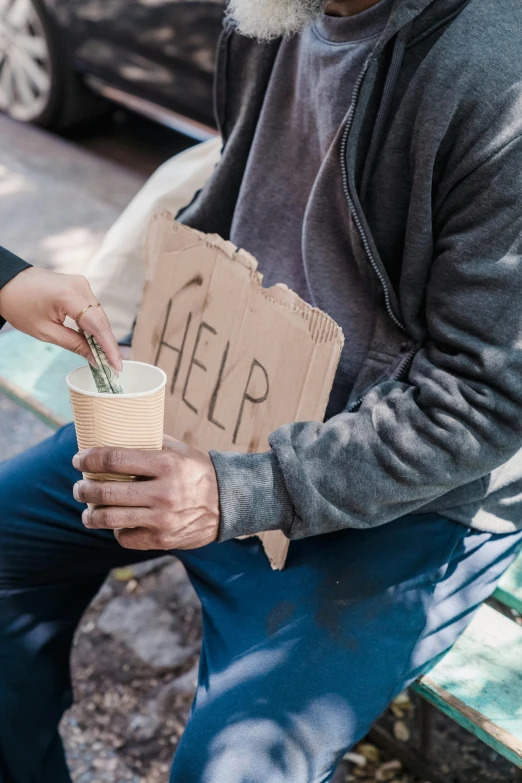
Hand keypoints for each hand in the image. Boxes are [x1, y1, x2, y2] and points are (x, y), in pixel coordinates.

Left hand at [0, 267, 121, 370]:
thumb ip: (73, 344)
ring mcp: (81, 283)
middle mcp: (80, 286)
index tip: (117, 366)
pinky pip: (93, 308)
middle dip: (108, 344)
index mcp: (69, 296)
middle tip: (113, 367)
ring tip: (106, 357)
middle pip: (101, 319)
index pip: (97, 325)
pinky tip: (95, 341)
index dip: (109, 347)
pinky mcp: (80, 285)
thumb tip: (95, 358)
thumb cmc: (20, 306)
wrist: (8, 283)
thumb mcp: (45, 332)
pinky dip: (94, 325)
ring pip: (99, 314)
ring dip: (102, 335)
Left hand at [72, 435, 219, 549]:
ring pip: (110, 519)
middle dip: (84, 489)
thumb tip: (119, 432)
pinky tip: (118, 524)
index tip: (79, 460)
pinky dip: (117, 531)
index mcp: (166, 464)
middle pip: (106, 492)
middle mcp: (164, 492)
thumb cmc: (199, 472)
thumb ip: (152, 442)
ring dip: (91, 515)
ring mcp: (162, 519)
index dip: (90, 459)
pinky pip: (126, 537)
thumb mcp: (181, 450)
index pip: (115, 459)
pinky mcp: (162, 539)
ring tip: (88, 512)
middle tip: (79, 487)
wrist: (230, 503)